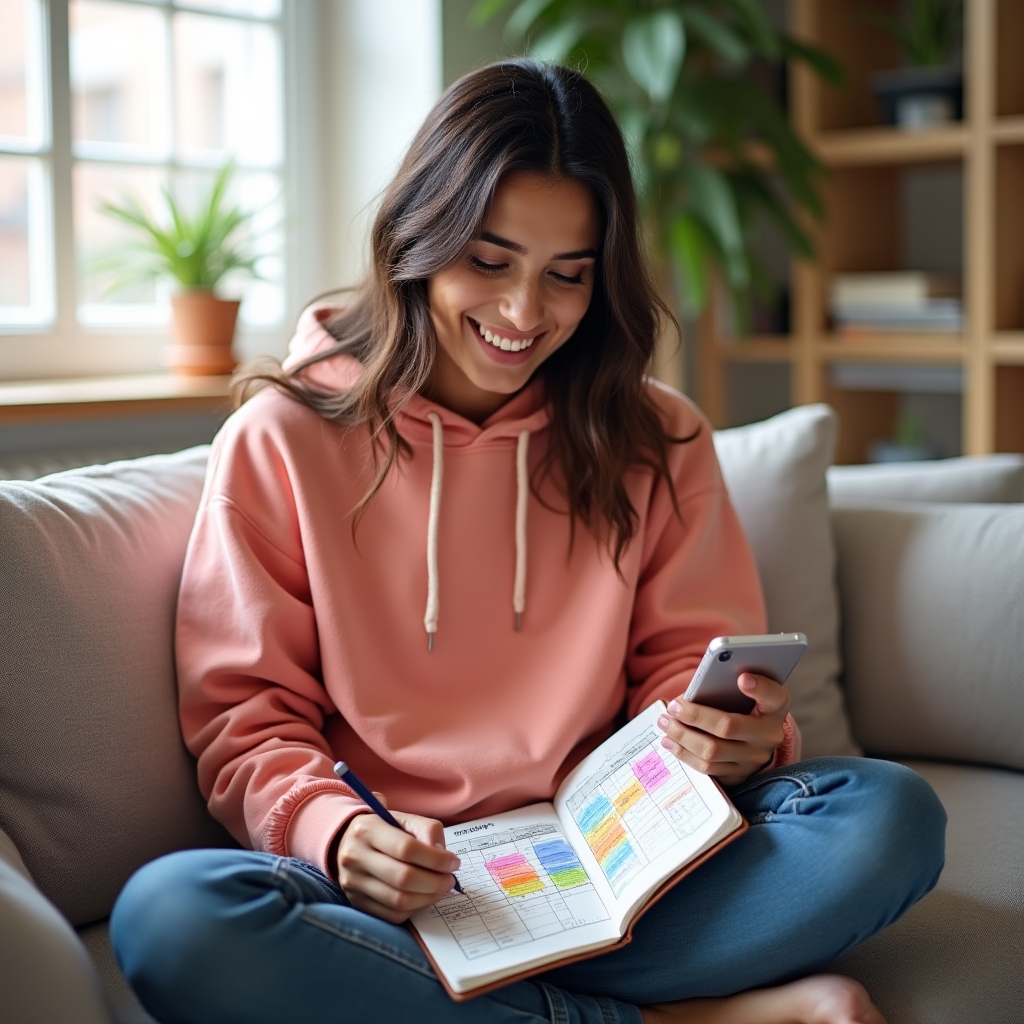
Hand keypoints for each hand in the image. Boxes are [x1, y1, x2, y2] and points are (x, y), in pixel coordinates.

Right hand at [334, 798, 460, 923]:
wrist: (348, 841)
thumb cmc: (384, 830)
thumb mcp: (404, 819)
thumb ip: (427, 831)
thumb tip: (442, 856)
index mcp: (367, 830)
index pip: (406, 849)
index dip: (436, 859)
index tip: (453, 862)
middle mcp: (355, 857)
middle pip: (403, 878)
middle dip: (435, 882)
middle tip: (450, 879)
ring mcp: (352, 883)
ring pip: (399, 901)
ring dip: (428, 898)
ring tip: (440, 888)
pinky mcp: (356, 903)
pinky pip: (392, 915)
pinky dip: (414, 909)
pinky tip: (422, 897)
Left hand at [657, 673, 789, 785]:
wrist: (753, 740)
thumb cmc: (742, 706)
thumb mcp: (742, 694)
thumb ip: (723, 689)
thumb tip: (685, 699)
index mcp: (775, 708)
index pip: (774, 696)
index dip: (760, 687)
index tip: (742, 678)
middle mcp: (769, 735)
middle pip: (728, 727)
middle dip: (694, 717)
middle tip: (673, 707)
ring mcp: (755, 759)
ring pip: (712, 751)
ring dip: (683, 737)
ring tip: (665, 723)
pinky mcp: (739, 775)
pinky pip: (707, 768)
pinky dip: (684, 754)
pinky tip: (669, 741)